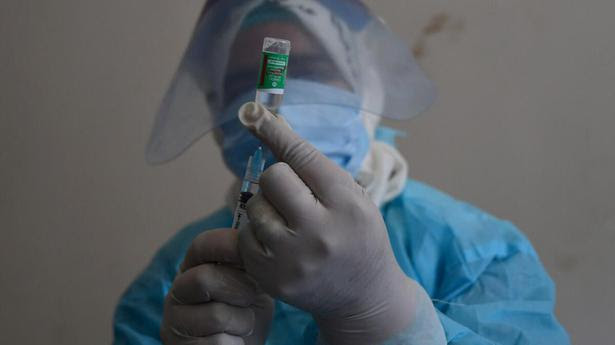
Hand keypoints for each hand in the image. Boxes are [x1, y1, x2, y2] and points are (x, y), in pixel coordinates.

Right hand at [161, 229, 273, 344]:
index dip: (231, 246)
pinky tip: (234, 342)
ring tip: (242, 325)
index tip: (254, 258)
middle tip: (251, 300)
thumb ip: (248, 262)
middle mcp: (177, 291)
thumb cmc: (247, 314)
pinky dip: (235, 343)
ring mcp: (173, 321)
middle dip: (241, 290)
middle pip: (205, 278)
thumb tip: (256, 235)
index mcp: (193, 268)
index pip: (203, 245)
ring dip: (243, 322)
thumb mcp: (252, 283)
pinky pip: (217, 343)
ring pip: (216, 315)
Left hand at [236, 102, 434, 344]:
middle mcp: (319, 232)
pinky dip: (257, 232)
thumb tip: (275, 129)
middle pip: (274, 177)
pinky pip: (245, 235)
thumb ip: (318, 170)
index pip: (303, 157)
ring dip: (268, 206)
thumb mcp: (355, 199)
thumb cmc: (359, 237)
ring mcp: (292, 259)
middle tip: (294, 196)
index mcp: (347, 205)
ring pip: (256, 205)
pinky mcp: (270, 278)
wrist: (363, 296)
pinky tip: (278, 242)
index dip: (276, 132)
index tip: (253, 111)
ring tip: (288, 223)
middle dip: (280, 180)